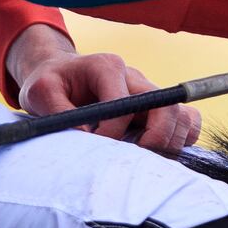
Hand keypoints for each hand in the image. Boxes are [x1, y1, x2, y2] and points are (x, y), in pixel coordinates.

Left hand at [6, 25, 200, 157]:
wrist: (60, 74)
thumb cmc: (50, 82)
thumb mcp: (41, 93)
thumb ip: (60, 112)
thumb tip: (89, 137)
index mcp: (107, 67)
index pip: (125, 103)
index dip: (113, 132)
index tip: (96, 147)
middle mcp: (135, 77)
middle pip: (166, 106)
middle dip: (157, 139)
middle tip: (134, 161)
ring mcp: (149, 91)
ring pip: (181, 115)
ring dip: (170, 142)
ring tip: (144, 160)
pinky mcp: (156, 106)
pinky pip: (186, 121)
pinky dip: (180, 139)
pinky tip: (157, 154)